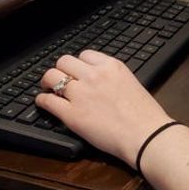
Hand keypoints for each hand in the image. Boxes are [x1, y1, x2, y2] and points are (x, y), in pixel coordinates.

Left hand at [36, 50, 173, 167]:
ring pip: (52, 76)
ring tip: (49, 89)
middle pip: (64, 61)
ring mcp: (81, 94)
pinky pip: (48, 101)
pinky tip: (44, 103)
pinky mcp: (71, 114)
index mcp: (111, 66)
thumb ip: (113, 79)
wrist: (145, 134)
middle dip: (61, 69)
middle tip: (60, 79)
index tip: (77, 72)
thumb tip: (100, 84)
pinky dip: (42, 101)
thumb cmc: (145, 114)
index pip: (85, 54)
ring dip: (48, 82)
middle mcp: (94, 75)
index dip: (79, 64)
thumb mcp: (131, 84)